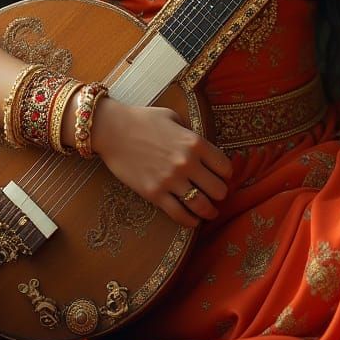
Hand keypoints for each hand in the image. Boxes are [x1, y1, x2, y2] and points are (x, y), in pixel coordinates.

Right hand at [87, 98, 232, 227]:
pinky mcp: (154, 194)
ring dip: (210, 212)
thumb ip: (190, 133)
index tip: (222, 177)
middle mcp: (186, 162)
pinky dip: (190, 221)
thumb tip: (201, 149)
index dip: (226, 174)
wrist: (113, 130)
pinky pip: (179, 215)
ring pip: (202, 206)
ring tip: (210, 212)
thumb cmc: (143, 119)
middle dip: (220, 194)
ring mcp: (170, 180)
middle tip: (216, 194)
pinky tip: (193, 221)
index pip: (225, 167)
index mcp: (194, 142)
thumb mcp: (173, 118)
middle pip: (218, 189)